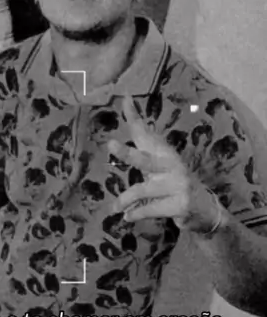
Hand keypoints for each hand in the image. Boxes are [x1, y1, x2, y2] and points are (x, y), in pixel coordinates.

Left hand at [108, 96, 222, 233]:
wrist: (205, 209)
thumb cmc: (175, 186)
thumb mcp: (159, 170)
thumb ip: (141, 159)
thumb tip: (114, 144)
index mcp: (165, 154)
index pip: (147, 133)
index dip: (135, 117)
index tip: (125, 99)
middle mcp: (171, 165)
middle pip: (145, 158)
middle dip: (127, 153)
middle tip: (110, 144)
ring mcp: (177, 184)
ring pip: (142, 190)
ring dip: (125, 200)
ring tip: (114, 208)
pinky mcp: (180, 204)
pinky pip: (150, 209)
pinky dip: (136, 214)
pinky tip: (128, 217)